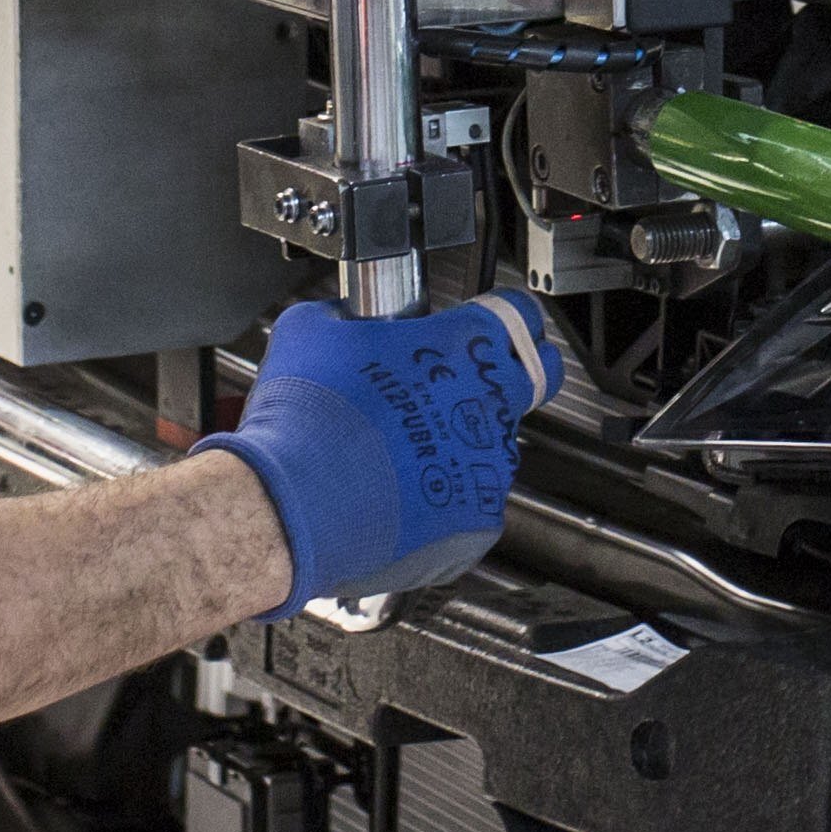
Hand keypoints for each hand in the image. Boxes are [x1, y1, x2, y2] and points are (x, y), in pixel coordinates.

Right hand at [200, 291, 565, 608]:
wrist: (294, 502)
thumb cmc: (305, 415)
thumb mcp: (311, 327)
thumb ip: (347, 312)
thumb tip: (347, 316)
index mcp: (463, 342)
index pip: (522, 314)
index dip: (507, 318)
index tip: (491, 326)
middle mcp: (491, 399)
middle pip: (535, 376)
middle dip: (507, 375)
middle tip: (464, 385)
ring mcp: (490, 462)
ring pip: (497, 443)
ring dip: (464, 441)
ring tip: (406, 450)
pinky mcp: (479, 519)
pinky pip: (473, 500)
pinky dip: (446, 498)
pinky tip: (403, 494)